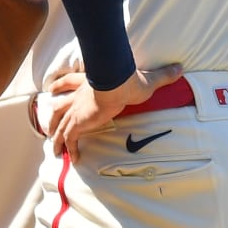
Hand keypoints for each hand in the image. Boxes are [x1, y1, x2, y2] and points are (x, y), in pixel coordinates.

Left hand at [50, 64, 182, 161]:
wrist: (117, 84)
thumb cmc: (129, 80)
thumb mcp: (147, 79)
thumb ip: (162, 75)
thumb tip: (180, 68)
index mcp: (87, 83)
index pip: (68, 82)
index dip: (60, 85)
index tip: (52, 89)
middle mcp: (77, 97)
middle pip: (58, 106)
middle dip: (53, 116)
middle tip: (48, 125)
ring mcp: (76, 111)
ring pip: (59, 125)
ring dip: (56, 137)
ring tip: (54, 148)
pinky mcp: (78, 124)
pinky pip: (70, 140)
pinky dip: (70, 149)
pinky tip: (73, 159)